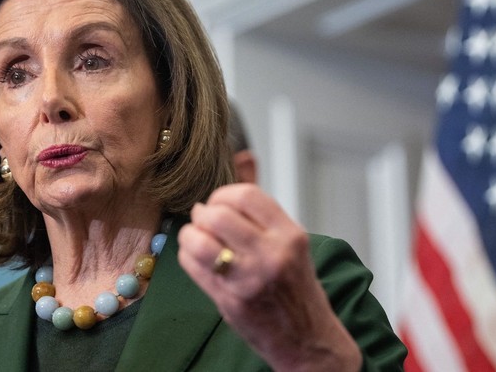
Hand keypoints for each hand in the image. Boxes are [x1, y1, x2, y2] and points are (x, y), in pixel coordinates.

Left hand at [177, 183, 361, 371]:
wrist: (307, 339)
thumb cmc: (297, 287)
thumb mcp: (289, 240)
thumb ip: (261, 204)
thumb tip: (245, 157)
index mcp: (289, 235)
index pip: (245, 195)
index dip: (223, 194)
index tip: (220, 202)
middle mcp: (271, 254)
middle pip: (217, 215)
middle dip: (204, 214)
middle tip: (205, 220)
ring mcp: (249, 278)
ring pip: (199, 239)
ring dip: (191, 235)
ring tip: (198, 238)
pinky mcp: (230, 299)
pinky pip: (193, 266)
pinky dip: (188, 256)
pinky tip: (198, 258)